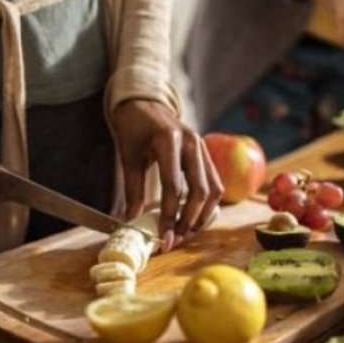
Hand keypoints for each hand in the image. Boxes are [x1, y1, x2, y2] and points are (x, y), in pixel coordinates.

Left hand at [111, 99, 222, 250]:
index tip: (164, 238)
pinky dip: (207, 204)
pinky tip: (194, 217)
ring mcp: (203, 147)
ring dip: (202, 215)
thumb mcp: (128, 156)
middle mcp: (192, 142)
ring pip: (213, 189)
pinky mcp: (206, 154)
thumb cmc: (134, 127)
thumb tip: (131, 221)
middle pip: (199, 191)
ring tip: (185, 233)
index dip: (169, 216)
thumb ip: (133, 189)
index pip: (174, 187)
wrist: (145, 102)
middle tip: (175, 240)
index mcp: (169, 140)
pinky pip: (215, 183)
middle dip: (188, 220)